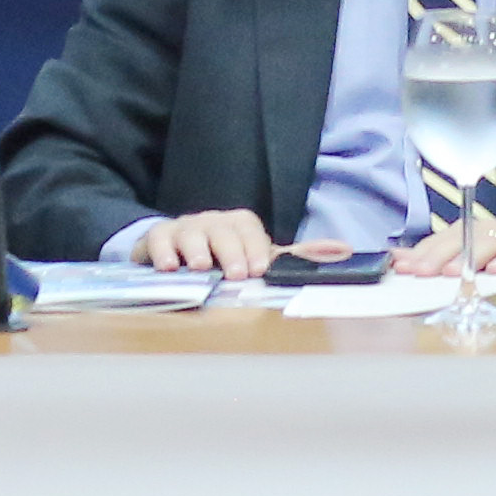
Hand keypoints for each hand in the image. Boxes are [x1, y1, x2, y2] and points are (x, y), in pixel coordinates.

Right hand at [127, 210, 283, 276]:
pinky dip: (162, 252)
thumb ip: (287, 258)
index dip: (255, 247)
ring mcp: (184, 227)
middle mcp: (212, 221)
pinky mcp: (158, 237)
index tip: (260, 269)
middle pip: (222, 230)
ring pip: (191, 233)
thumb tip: (337, 249)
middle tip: (236, 274)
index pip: (248, 229)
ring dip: (197, 249)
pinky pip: (159, 239)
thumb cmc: (220, 258)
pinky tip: (169, 266)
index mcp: (236, 225)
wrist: (177, 250)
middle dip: (231, 251)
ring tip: (201, 267)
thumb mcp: (253, 258)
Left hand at [395, 213, 495, 279]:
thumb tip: (399, 261)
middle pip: (465, 235)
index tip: (404, 266)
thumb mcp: (479, 269)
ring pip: (493, 238)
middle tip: (423, 272)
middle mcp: (495, 228)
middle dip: (440, 253)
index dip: (424, 250)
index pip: (445, 238)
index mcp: (477, 234)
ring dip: (472, 255)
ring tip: (455, 273)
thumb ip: (441, 264)